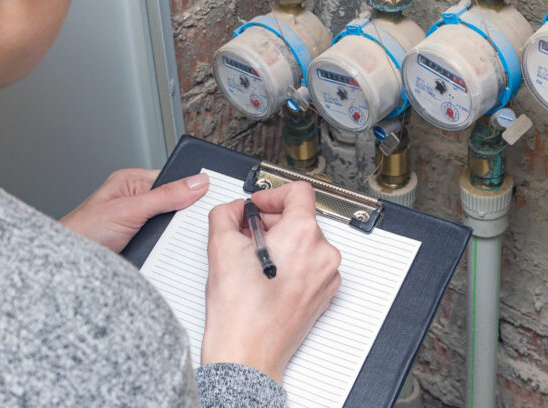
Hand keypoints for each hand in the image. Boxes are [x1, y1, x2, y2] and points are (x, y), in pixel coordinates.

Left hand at [60, 169, 208, 252]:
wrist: (65, 267)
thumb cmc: (82, 232)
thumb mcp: (130, 210)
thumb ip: (165, 196)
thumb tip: (196, 182)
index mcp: (132, 182)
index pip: (173, 179)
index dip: (190, 187)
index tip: (210, 194)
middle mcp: (135, 200)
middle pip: (174, 204)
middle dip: (182, 216)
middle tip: (190, 224)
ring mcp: (137, 223)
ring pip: (169, 227)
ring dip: (173, 236)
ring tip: (172, 241)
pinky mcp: (138, 244)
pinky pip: (162, 244)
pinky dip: (166, 250)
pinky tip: (166, 253)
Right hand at [201, 181, 340, 382]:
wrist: (247, 355)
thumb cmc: (239, 313)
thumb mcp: (220, 247)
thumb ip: (225, 214)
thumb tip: (234, 210)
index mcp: (303, 235)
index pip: (298, 192)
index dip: (272, 194)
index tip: (259, 205)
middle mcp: (323, 254)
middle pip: (301, 218)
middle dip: (272, 222)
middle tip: (248, 236)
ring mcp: (327, 276)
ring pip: (305, 242)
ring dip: (281, 244)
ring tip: (255, 261)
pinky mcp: (324, 294)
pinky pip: (310, 265)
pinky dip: (291, 264)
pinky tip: (267, 278)